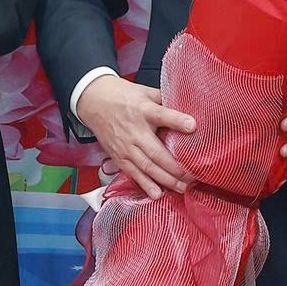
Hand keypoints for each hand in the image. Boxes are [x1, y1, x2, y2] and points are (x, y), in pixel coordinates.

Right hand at [74, 75, 197, 198]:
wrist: (93, 102)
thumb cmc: (123, 96)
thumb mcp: (145, 91)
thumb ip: (166, 100)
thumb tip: (190, 106)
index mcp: (143, 110)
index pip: (161, 115)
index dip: (177, 121)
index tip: (193, 126)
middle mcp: (134, 131)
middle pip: (155, 151)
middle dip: (175, 167)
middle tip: (193, 177)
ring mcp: (125, 146)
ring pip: (146, 166)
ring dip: (165, 180)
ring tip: (182, 188)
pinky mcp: (118, 156)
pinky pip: (132, 173)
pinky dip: (145, 184)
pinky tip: (157, 193)